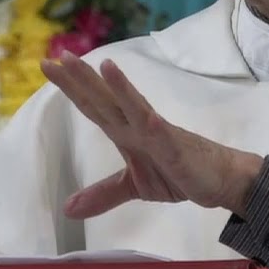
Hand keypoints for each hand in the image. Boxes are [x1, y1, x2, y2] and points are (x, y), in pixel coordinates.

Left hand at [40, 52, 263, 219]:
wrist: (220, 180)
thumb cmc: (180, 173)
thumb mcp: (134, 186)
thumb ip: (103, 194)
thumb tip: (68, 209)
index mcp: (125, 132)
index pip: (93, 105)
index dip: (71, 87)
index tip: (48, 65)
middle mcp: (136, 125)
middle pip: (103, 99)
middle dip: (78, 79)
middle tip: (51, 59)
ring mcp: (155, 131)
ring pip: (128, 105)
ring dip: (111, 85)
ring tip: (95, 63)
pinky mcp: (173, 143)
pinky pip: (156, 126)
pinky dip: (144, 112)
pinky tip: (135, 102)